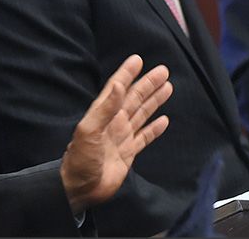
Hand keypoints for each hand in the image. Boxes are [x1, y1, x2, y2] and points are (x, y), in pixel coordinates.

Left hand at [59, 55, 171, 214]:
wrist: (81, 188)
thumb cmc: (80, 159)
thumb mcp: (89, 130)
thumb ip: (105, 108)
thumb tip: (117, 85)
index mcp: (104, 114)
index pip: (117, 88)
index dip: (126, 74)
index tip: (137, 59)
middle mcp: (114, 122)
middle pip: (135, 98)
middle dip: (148, 84)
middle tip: (163, 71)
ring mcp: (122, 137)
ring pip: (142, 114)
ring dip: (154, 101)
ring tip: (168, 87)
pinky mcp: (128, 153)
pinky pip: (144, 137)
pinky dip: (154, 129)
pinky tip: (164, 120)